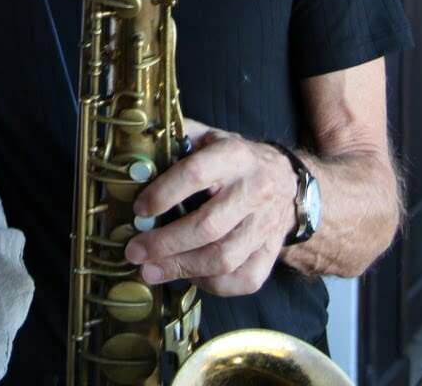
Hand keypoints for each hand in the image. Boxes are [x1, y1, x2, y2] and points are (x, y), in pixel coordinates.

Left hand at [123, 119, 297, 295]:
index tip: (139, 209)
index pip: (196, 174)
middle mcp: (254, 191)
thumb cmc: (234, 160)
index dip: (164, 193)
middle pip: (208, 226)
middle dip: (165, 243)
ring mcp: (265, 225)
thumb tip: (135, 159)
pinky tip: (188, 276)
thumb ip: (176, 140)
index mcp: (234, 156)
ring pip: (224, 258)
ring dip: (182, 268)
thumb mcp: (209, 137)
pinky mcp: (271, 253)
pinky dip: (212, 284)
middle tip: (134, 252)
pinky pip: (243, 279)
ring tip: (149, 271)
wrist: (287, 181)